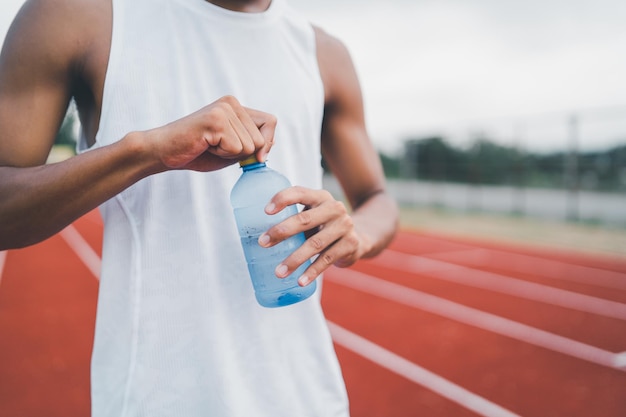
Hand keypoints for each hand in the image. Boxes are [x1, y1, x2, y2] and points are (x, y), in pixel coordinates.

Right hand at [145, 95, 276, 171]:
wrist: (164, 151)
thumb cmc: (197, 151)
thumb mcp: (232, 149)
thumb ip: (252, 146)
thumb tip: (270, 144)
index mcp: (236, 106)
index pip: (270, 122)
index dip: (267, 142)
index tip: (253, 155)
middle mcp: (231, 103)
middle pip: (261, 139)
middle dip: (242, 153)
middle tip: (216, 147)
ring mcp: (224, 110)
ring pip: (250, 146)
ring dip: (230, 154)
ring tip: (209, 145)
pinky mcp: (216, 120)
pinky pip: (236, 148)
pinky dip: (222, 155)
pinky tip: (205, 146)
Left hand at [258, 186, 368, 285]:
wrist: (359, 237)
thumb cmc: (324, 226)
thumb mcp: (313, 214)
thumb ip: (294, 217)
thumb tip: (257, 234)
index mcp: (320, 197)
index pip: (299, 192)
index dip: (282, 199)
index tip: (265, 211)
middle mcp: (334, 208)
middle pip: (304, 219)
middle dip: (281, 232)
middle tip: (263, 243)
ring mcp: (344, 226)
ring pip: (315, 243)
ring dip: (295, 259)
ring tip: (279, 272)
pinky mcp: (350, 244)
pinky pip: (327, 259)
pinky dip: (312, 271)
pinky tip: (300, 281)